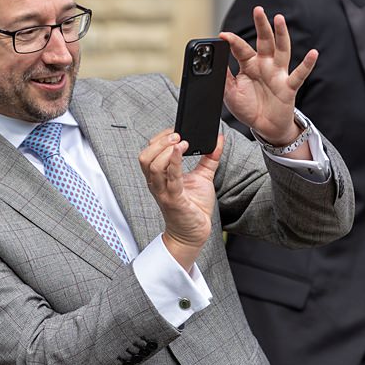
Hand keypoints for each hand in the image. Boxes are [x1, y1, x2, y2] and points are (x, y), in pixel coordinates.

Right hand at [139, 129, 223, 270]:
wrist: (194, 233)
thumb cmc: (194, 207)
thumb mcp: (203, 177)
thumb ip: (209, 158)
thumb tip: (218, 140)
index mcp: (159, 177)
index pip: (150, 152)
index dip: (160, 138)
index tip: (176, 130)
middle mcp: (157, 183)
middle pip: (145, 156)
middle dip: (160, 142)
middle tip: (177, 135)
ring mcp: (163, 192)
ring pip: (152, 165)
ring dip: (165, 150)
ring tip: (180, 142)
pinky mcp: (173, 200)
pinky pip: (170, 178)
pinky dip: (175, 161)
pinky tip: (182, 150)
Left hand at [220, 7, 317, 145]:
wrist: (264, 127)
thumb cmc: (248, 108)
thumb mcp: (230, 93)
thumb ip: (224, 78)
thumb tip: (214, 63)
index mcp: (249, 65)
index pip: (241, 48)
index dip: (232, 41)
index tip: (222, 35)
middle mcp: (265, 65)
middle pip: (264, 41)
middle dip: (262, 25)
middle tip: (258, 9)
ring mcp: (278, 74)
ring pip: (281, 50)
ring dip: (281, 34)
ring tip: (279, 19)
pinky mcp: (288, 87)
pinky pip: (299, 74)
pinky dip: (307, 64)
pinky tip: (313, 53)